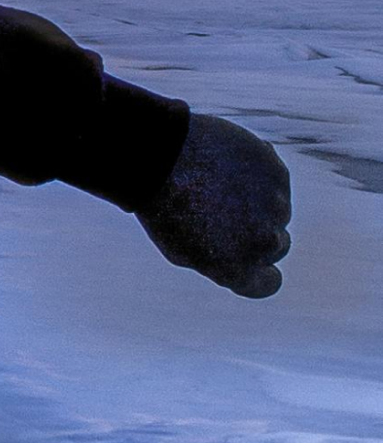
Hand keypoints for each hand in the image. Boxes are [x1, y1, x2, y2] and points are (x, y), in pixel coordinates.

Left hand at [138, 113, 290, 296]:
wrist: (162, 158)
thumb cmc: (163, 208)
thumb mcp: (184, 250)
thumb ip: (225, 261)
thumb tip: (251, 259)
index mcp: (239, 268)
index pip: (267, 283)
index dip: (260, 274)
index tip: (248, 260)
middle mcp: (266, 243)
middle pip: (276, 246)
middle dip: (257, 235)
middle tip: (225, 216)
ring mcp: (277, 207)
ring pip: (277, 211)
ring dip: (257, 203)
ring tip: (219, 188)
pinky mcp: (279, 175)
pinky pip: (274, 181)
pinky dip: (257, 176)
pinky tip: (227, 168)